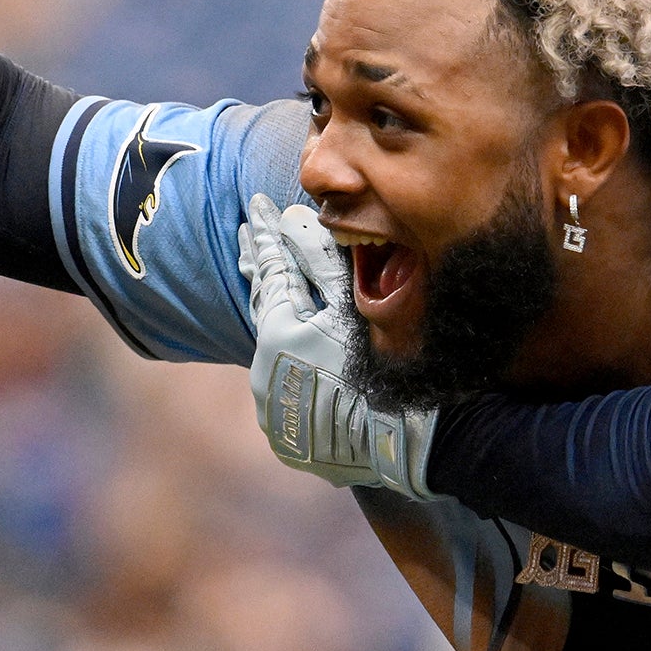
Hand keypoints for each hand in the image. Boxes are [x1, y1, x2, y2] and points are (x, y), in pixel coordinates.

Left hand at [241, 194, 436, 497]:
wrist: (401, 446)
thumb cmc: (384, 368)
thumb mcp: (353, 307)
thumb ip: (321, 263)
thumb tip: (294, 218)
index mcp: (276, 334)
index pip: (272, 270)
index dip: (269, 235)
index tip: (257, 204)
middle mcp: (262, 373)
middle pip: (262, 307)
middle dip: (259, 267)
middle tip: (249, 233)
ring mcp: (273, 408)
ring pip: (270, 350)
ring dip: (274, 316)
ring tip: (270, 288)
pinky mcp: (288, 438)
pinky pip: (282, 390)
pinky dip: (287, 364)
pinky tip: (294, 355)